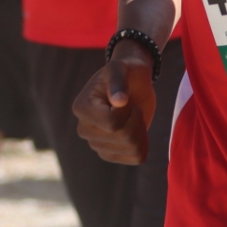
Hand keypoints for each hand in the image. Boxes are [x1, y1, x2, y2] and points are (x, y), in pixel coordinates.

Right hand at [73, 39, 155, 164]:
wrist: (133, 83)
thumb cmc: (125, 72)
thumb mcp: (121, 68)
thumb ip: (118, 81)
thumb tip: (119, 101)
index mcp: (82, 108)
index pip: (111, 124)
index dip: (128, 111)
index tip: (126, 99)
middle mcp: (85, 130)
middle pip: (123, 137)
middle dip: (137, 119)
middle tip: (132, 106)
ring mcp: (97, 144)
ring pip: (132, 148)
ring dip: (141, 129)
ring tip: (134, 116)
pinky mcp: (111, 154)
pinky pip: (137, 157)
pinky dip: (145, 143)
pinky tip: (138, 129)